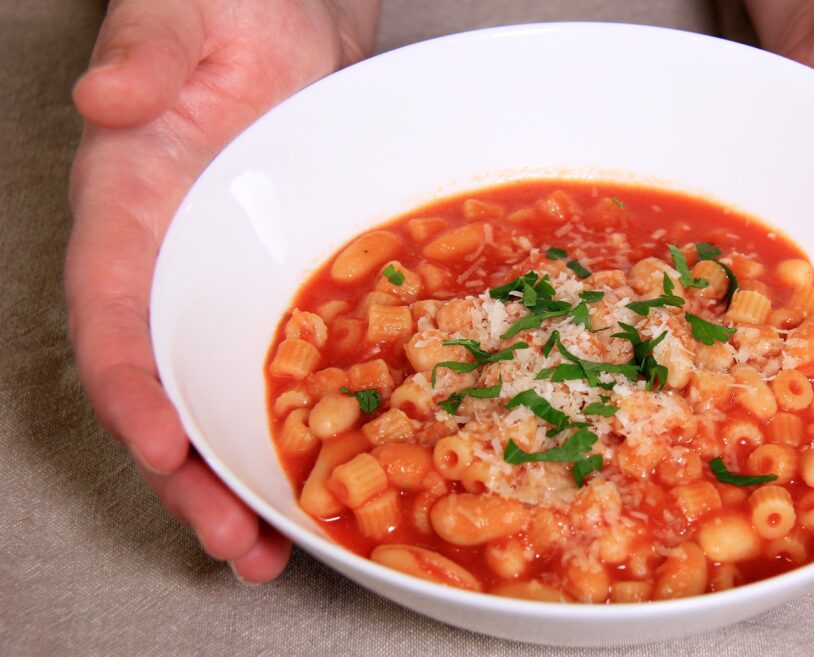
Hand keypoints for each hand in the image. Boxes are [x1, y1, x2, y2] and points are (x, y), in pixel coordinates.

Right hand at [68, 0, 379, 581]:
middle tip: (235, 542)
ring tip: (273, 548)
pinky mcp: (280, 285)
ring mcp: (226, 280)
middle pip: (163, 386)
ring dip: (240, 476)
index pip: (111, 314)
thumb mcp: (194, 13)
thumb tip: (113, 101)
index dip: (130, 388)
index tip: (161, 447)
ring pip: (218, 396)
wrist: (295, 15)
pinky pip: (279, 369)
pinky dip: (294, 429)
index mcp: (129, 206)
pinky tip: (327, 477)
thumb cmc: (234, 4)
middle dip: (190, 474)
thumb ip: (153, 54)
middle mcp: (169, 261)